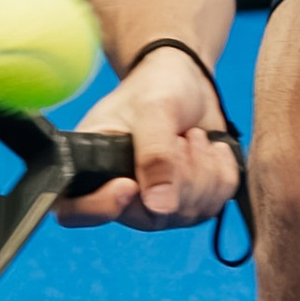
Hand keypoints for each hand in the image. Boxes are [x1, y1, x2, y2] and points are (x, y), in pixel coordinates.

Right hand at [55, 42, 242, 232]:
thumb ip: (154, 155)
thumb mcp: (154, 111)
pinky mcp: (188, 203)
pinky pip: (214, 205)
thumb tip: (159, 207)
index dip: (104, 207)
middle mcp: (120, 194)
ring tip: (193, 137)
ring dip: (203, 170)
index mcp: (90, 166)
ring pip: (188, 213)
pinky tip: (210, 148)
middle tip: (180, 137)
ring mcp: (157, 204)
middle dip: (179, 175)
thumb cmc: (158, 87)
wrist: (189, 83)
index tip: (130, 184)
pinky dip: (220, 173)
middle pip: (152, 217)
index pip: (79, 212)